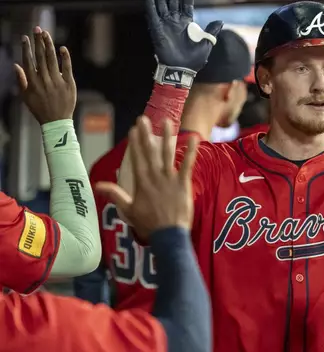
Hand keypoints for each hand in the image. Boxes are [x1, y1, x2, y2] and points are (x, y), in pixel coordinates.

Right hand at [14, 27, 75, 124]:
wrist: (56, 121)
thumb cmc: (40, 108)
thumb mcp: (26, 96)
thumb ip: (21, 79)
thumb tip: (16, 65)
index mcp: (32, 82)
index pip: (28, 61)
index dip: (26, 48)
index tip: (25, 37)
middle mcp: (44, 79)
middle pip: (40, 56)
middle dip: (38, 41)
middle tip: (37, 29)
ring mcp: (57, 81)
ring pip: (52, 59)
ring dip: (49, 45)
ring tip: (46, 34)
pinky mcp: (68, 84)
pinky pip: (67, 68)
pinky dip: (65, 57)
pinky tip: (62, 48)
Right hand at [95, 117, 197, 239]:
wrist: (168, 235)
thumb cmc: (148, 224)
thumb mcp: (128, 210)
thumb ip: (115, 195)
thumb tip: (97, 185)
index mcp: (142, 183)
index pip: (137, 159)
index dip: (135, 144)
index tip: (133, 129)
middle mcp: (155, 178)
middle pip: (150, 153)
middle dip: (146, 135)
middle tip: (143, 119)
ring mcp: (170, 180)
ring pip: (167, 154)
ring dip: (167, 137)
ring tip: (166, 121)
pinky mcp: (184, 184)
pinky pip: (188, 165)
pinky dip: (191, 152)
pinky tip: (195, 139)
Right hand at [147, 0, 222, 70]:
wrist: (182, 70)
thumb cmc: (194, 60)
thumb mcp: (207, 44)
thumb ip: (212, 31)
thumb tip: (220, 21)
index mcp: (188, 23)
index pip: (187, 3)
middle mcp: (176, 21)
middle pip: (173, 0)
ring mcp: (166, 25)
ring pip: (163, 4)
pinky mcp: (157, 31)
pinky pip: (153, 16)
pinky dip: (150, 6)